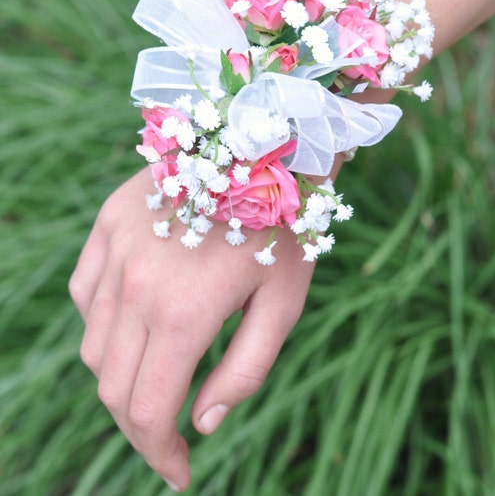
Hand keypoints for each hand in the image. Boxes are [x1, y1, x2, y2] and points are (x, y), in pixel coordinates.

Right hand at [69, 168, 313, 491]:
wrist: (265, 152)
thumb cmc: (284, 231)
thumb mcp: (282, 305)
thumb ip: (243, 371)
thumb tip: (201, 423)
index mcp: (184, 313)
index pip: (147, 411)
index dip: (159, 453)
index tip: (180, 471)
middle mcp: (136, 286)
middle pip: (112, 386)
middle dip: (140, 425)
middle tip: (170, 435)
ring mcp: (116, 251)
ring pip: (94, 344)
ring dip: (122, 377)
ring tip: (159, 377)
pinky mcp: (109, 225)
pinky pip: (87, 294)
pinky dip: (104, 325)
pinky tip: (137, 322)